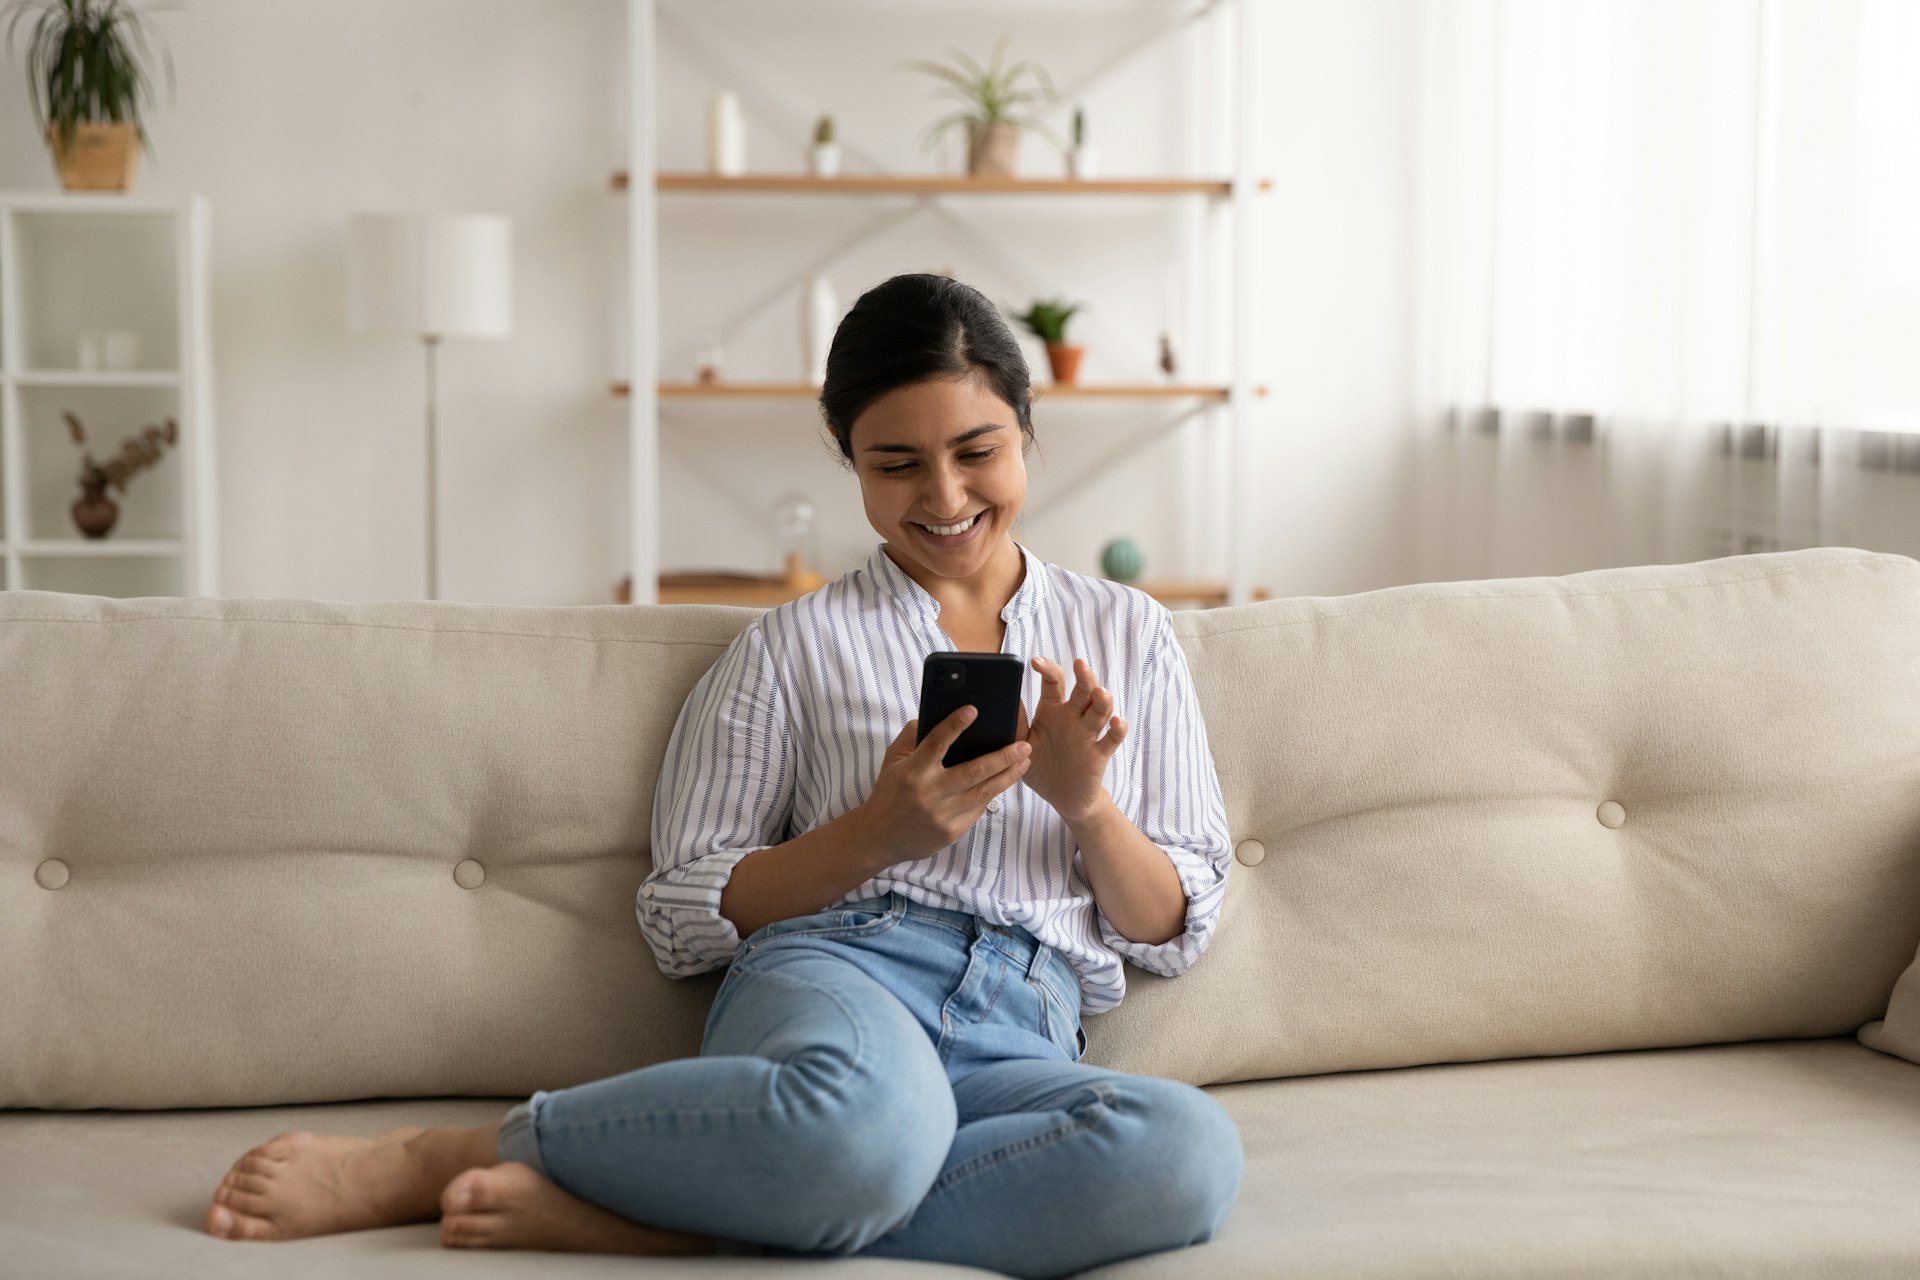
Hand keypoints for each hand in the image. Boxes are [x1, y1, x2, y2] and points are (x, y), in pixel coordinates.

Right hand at [858, 705, 1031, 865]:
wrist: (880, 837)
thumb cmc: (889, 793)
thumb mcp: (893, 761)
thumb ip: (912, 737)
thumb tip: (935, 716)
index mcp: (913, 771)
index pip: (936, 743)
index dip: (954, 725)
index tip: (973, 710)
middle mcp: (929, 793)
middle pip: (974, 771)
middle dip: (1003, 757)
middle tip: (1024, 745)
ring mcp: (942, 815)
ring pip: (984, 792)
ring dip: (1008, 775)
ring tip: (1025, 761)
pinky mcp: (952, 831)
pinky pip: (977, 809)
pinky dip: (991, 793)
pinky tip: (1003, 781)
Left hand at [1017, 657, 1126, 823]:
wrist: (1062, 798)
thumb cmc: (1040, 766)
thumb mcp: (1022, 744)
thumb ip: (1015, 723)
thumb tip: (1004, 699)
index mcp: (1052, 711)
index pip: (1054, 682)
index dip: (1048, 669)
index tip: (1035, 662)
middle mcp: (1072, 718)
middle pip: (1083, 690)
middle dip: (1084, 676)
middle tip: (1079, 664)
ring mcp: (1088, 734)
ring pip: (1100, 711)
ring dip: (1102, 700)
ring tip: (1099, 693)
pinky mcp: (1099, 754)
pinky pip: (1111, 740)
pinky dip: (1117, 730)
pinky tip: (1116, 723)